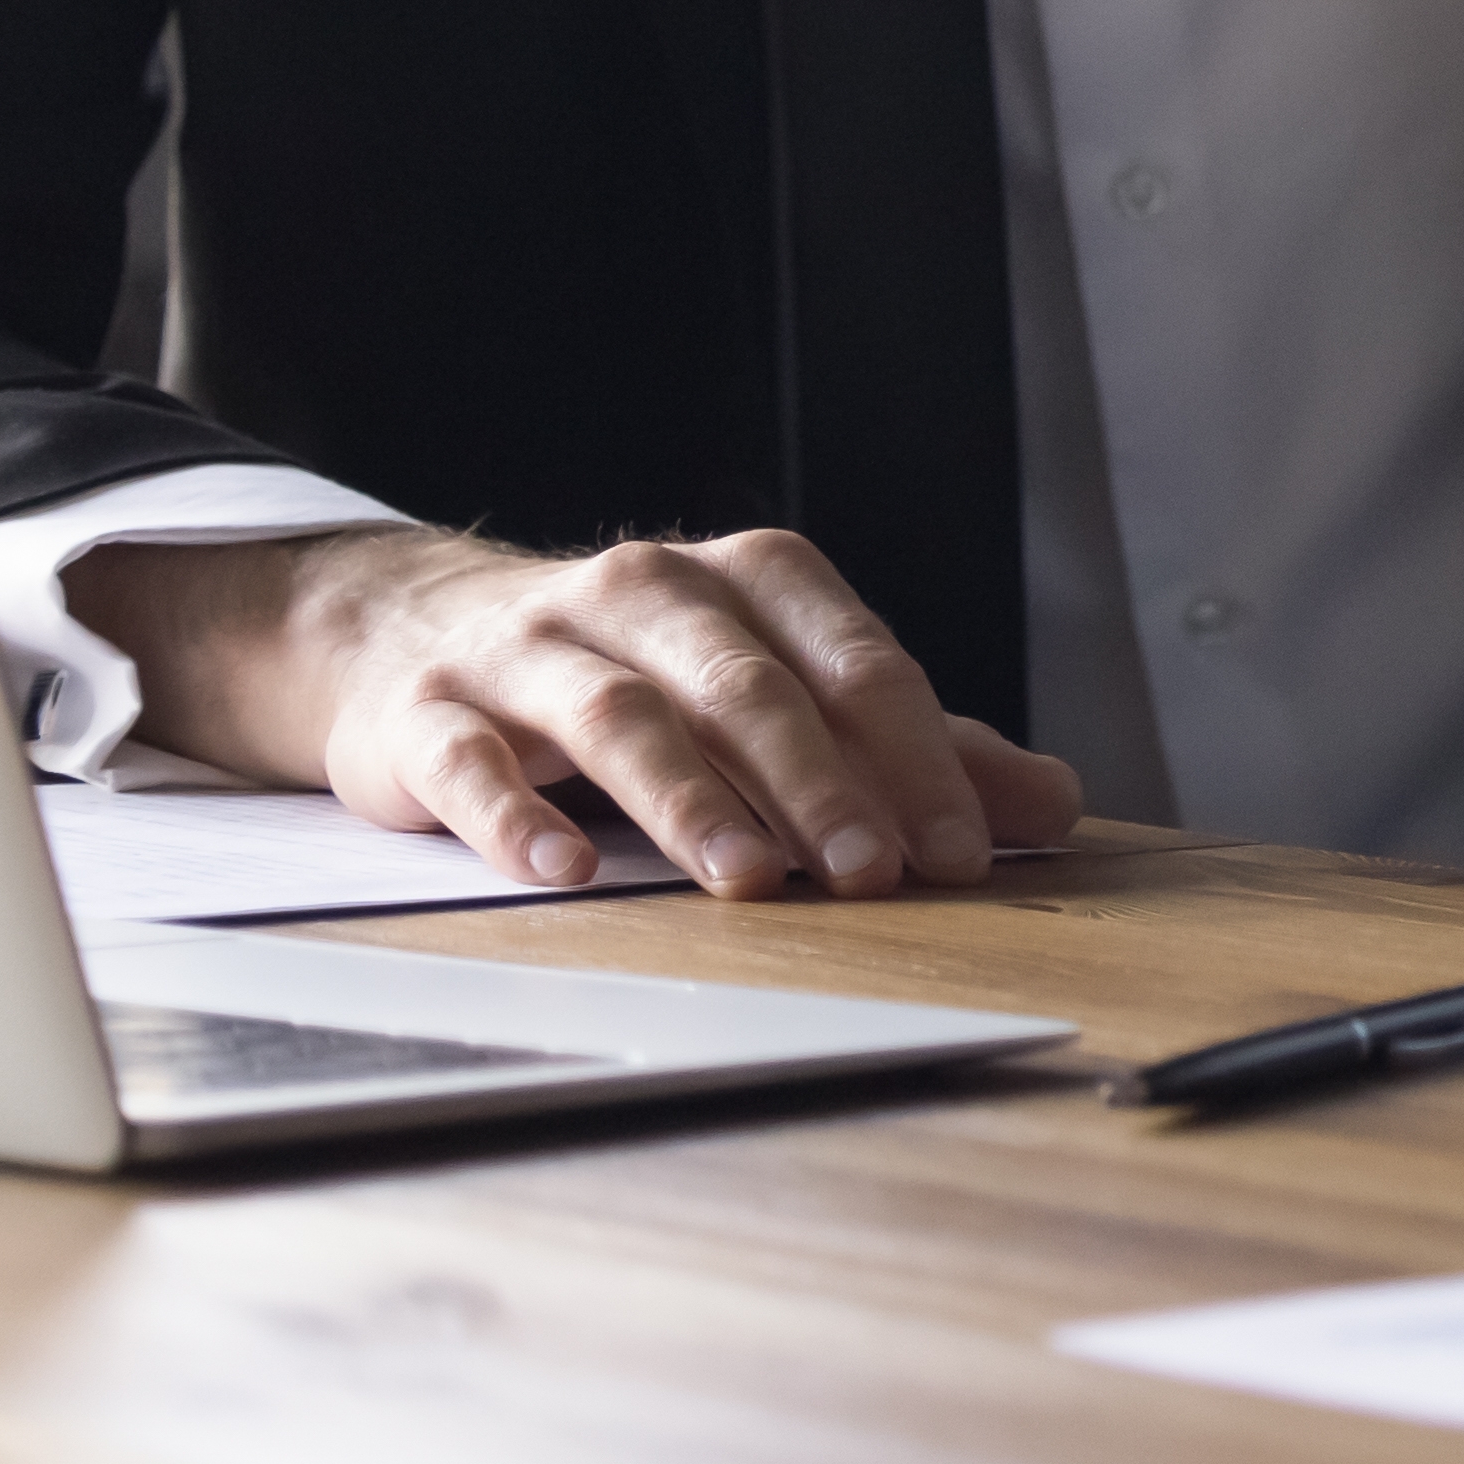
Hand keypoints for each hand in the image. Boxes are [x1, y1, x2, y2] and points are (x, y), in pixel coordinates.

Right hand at [71, 523, 1082, 899]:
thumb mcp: (778, 689)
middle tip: (871, 874)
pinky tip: (565, 872)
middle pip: (747, 686)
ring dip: (692, 801)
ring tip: (746, 882)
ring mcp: (529, 648)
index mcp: (751, 581)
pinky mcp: (426, 713)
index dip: (913, 759)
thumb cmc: (637, 673)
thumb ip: (911, 748)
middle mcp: (644, 592)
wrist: (412, 634)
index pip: (855, 663)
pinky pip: (472, 762)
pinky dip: (518, 815)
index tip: (955, 854)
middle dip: (819, 782)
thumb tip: (1051, 806)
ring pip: (621, 716)